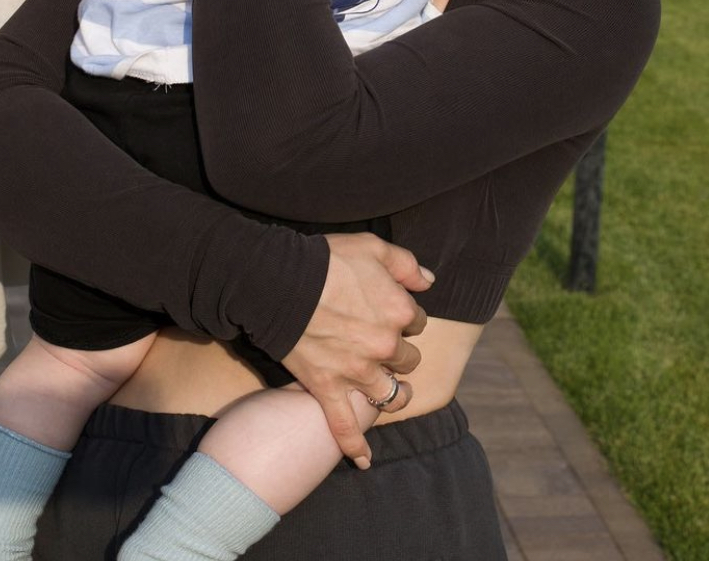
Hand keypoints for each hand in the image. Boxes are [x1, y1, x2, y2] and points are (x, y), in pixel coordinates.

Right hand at [282, 234, 432, 465]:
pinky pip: (344, 426)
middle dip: (399, 352)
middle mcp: (384, 346)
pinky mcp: (327, 388)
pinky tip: (363, 461)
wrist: (279, 281)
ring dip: (394, 396)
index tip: (390, 311)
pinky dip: (354, 447)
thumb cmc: (326, 259)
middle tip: (383, 344)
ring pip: (390, 395)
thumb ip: (407, 264)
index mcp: (399, 311)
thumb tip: (429, 282)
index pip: (417, 322)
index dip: (405, 316)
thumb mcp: (372, 247)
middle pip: (406, 359)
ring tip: (394, 394)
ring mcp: (356, 372)